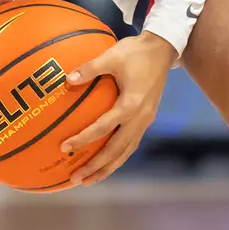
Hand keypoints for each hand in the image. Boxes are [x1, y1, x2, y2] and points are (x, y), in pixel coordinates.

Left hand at [58, 31, 176, 186]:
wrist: (163, 49)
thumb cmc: (136, 51)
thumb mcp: (112, 56)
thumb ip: (90, 68)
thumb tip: (66, 79)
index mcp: (131, 104)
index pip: (103, 128)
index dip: (83, 139)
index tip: (65, 147)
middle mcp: (140, 118)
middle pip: (116, 150)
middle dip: (96, 167)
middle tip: (76, 179)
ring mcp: (145, 120)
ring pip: (125, 152)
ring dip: (107, 167)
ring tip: (89, 180)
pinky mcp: (146, 119)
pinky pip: (130, 144)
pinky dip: (117, 156)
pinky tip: (105, 162)